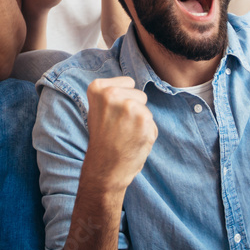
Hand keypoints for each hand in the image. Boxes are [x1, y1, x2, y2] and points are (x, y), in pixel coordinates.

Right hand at [84, 76, 157, 192]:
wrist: (104, 168)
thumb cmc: (102, 138)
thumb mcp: (97, 109)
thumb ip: (111, 93)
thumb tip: (132, 84)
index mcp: (98, 88)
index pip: (128, 82)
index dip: (123, 99)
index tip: (110, 114)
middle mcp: (112, 94)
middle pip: (139, 94)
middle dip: (133, 109)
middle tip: (117, 127)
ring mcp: (129, 107)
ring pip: (146, 109)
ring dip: (140, 122)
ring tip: (125, 134)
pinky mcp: (144, 120)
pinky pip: (152, 122)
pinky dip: (146, 133)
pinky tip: (133, 141)